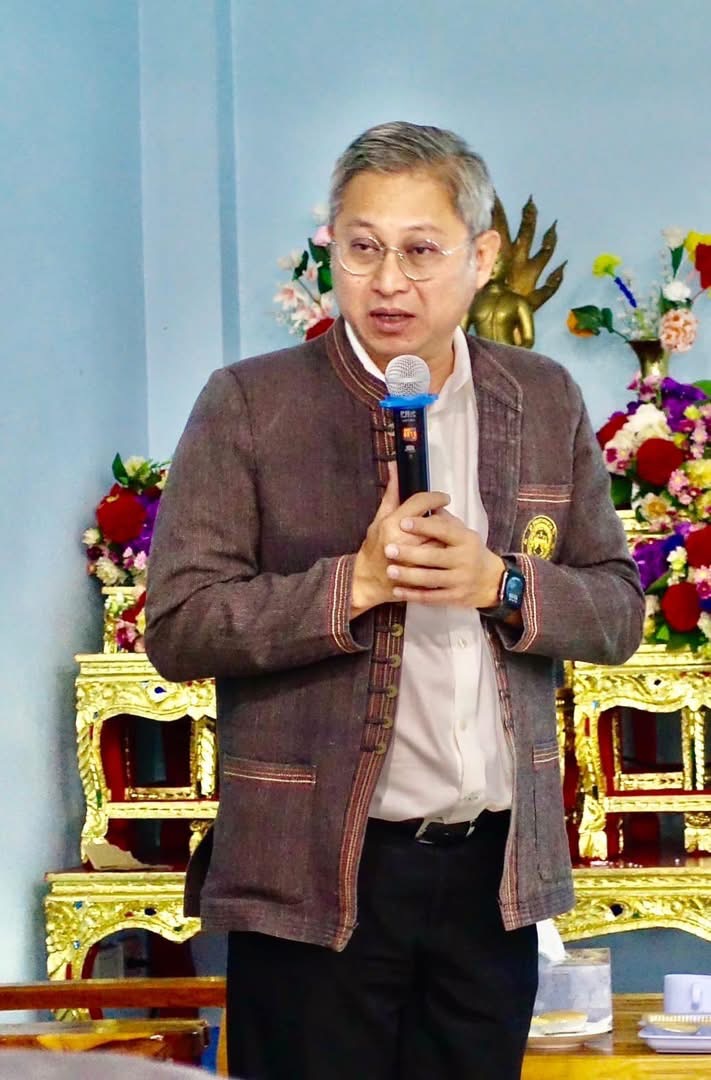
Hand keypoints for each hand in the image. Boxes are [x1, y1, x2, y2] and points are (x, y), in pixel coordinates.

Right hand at [351, 463, 450, 616]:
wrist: (368, 581)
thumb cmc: (372, 548)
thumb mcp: (378, 520)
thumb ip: (391, 495)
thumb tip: (395, 468)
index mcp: (392, 524)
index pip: (421, 503)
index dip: (436, 497)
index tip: (444, 498)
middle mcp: (404, 541)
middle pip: (436, 521)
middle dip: (443, 517)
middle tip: (446, 516)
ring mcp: (414, 560)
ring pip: (442, 541)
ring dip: (447, 536)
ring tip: (445, 534)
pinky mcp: (422, 575)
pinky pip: (442, 560)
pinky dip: (445, 552)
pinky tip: (443, 550)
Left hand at [383, 507, 504, 607]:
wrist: (491, 581)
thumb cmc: (470, 552)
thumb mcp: (463, 533)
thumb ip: (444, 520)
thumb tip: (426, 502)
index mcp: (466, 539)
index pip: (443, 530)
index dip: (423, 526)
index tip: (403, 522)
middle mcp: (464, 559)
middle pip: (434, 556)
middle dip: (410, 553)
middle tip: (389, 549)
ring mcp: (460, 580)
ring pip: (431, 578)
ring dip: (409, 575)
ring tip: (390, 570)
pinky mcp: (455, 597)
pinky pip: (431, 597)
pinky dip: (413, 595)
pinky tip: (398, 590)